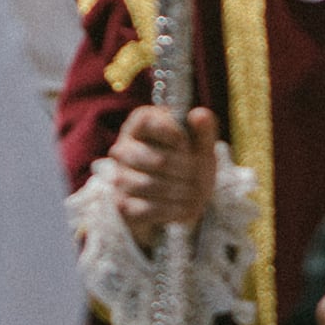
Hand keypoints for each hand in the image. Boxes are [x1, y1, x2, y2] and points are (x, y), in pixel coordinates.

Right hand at [103, 103, 219, 238]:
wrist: (181, 197)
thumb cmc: (188, 161)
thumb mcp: (201, 144)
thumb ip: (204, 128)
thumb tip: (199, 115)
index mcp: (139, 125)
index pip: (148, 121)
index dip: (174, 135)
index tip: (188, 146)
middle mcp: (123, 148)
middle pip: (158, 160)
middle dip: (186, 170)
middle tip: (196, 174)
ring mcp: (120, 177)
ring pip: (152, 186)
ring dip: (181, 191)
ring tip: (193, 191)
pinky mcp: (123, 204)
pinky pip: (148, 209)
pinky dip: (173, 210)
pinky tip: (185, 207)